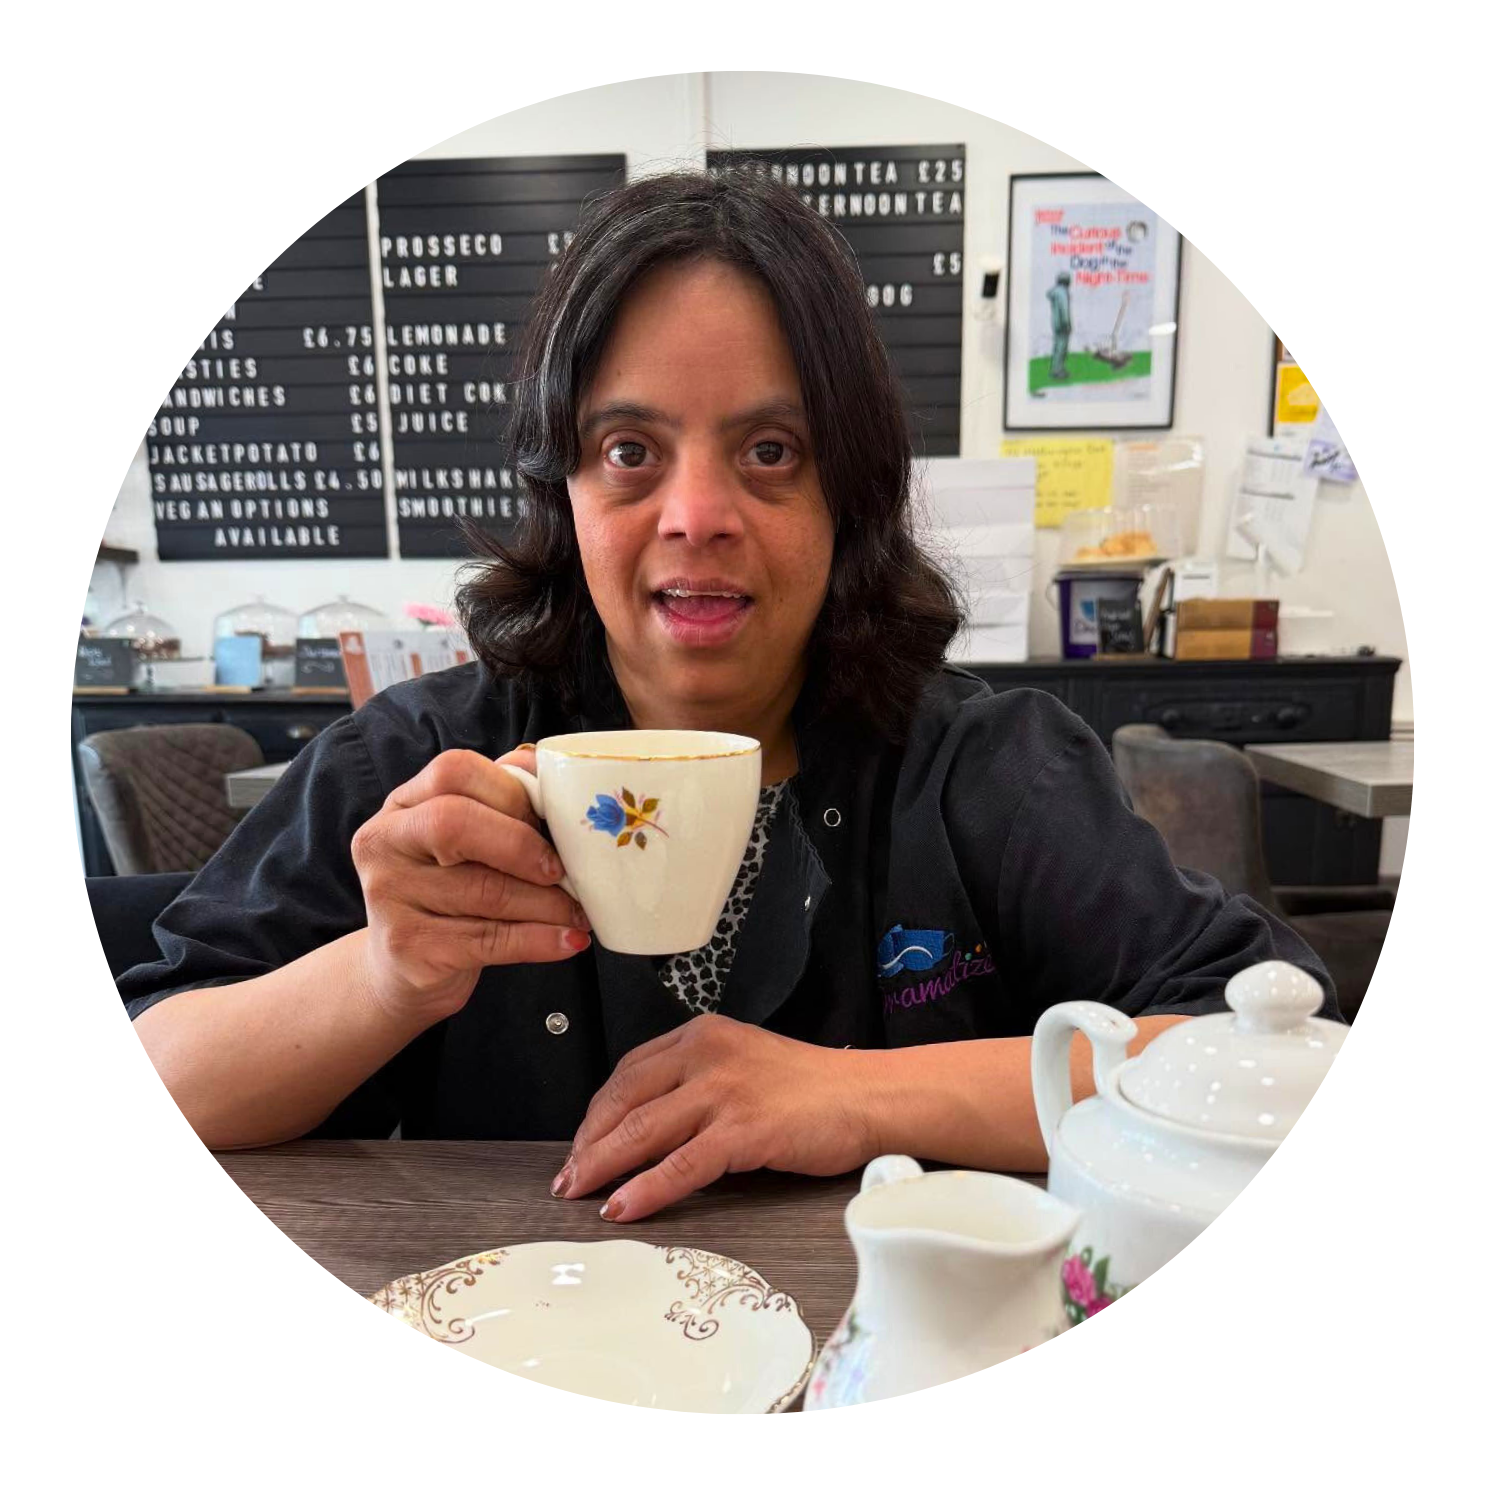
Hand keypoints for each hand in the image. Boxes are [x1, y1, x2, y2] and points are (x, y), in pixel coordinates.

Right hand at [351, 746, 590, 1023]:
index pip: (453, 772)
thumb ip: (495, 802)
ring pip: (483, 891)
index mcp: (402, 804)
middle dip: (523, 846)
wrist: (399, 969)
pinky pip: (488, 940)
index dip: (510, 791)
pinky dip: (539, 940)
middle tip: (562, 871)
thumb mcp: (459, 841)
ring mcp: (389, 897)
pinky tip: (570, 940)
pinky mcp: (408, 948)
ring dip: (547, 904)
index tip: (548, 820)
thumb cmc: (445, 892)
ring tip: (580, 912)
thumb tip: (547, 770)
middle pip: (455, 823)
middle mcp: (384, 843)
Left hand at [551, 1015, 880, 1220]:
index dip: (596, 1112)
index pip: (628, 1072)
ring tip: (580, 1192)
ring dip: (601, 1167)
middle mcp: (706, 1054)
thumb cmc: (812, 1087)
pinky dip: (645, 1189)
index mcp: (702, 1034)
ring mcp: (723, 1091)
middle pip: (624, 1100)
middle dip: (587, 1143)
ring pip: (642, 1131)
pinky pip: (680, 1165)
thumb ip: (696, 1081)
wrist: (868, 1095)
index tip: (581, 1141)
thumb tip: (646, 1126)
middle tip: (568, 1176)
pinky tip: (624, 1206)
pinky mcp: (743, 1129)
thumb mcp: (743, 1063)